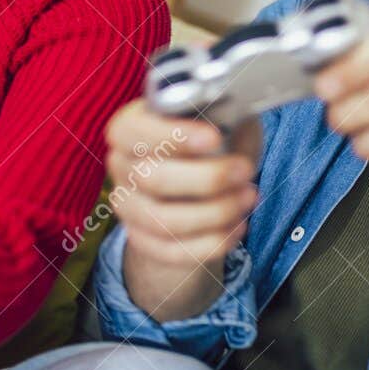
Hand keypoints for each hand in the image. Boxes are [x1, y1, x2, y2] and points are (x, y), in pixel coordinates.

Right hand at [104, 99, 260, 321]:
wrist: (200, 186)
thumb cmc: (214, 142)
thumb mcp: (224, 118)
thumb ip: (226, 118)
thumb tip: (232, 127)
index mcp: (129, 127)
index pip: (131, 132)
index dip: (171, 135)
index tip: (214, 136)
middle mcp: (120, 165)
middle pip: (150, 179)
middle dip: (206, 178)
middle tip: (245, 170)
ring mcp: (126, 205)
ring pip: (162, 220)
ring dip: (214, 213)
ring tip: (249, 197)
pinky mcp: (141, 239)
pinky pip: (172, 251)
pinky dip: (211, 243)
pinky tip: (238, 227)